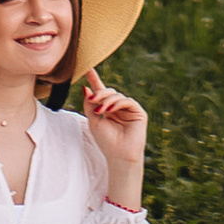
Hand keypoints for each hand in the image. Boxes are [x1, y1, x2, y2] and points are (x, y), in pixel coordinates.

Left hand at [81, 69, 146, 199]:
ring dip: (106, 100)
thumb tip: (86, 88)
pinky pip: (127, 101)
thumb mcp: (93, 121)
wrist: (119, 155)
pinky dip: (117, 103)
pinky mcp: (138, 112)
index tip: (87, 68)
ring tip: (100, 110)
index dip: (95, 80)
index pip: (101, 92)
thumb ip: (89, 104)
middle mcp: (118, 108)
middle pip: (108, 92)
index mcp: (107, 110)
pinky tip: (109, 110)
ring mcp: (129, 109)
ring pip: (117, 95)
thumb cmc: (106, 141)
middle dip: (99, 93)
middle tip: (91, 99)